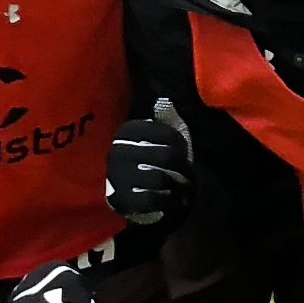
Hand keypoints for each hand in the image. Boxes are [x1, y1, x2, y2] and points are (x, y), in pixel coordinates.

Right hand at [105, 97, 195, 227]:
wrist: (138, 194)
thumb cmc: (155, 160)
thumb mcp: (162, 135)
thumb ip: (165, 116)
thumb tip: (164, 101)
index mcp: (127, 131)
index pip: (167, 133)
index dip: (183, 145)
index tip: (186, 152)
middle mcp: (117, 151)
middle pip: (166, 156)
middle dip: (183, 167)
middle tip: (188, 173)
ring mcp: (115, 177)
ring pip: (159, 178)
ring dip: (177, 185)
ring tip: (182, 187)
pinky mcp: (118, 200)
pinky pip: (150, 200)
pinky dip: (168, 201)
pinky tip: (174, 200)